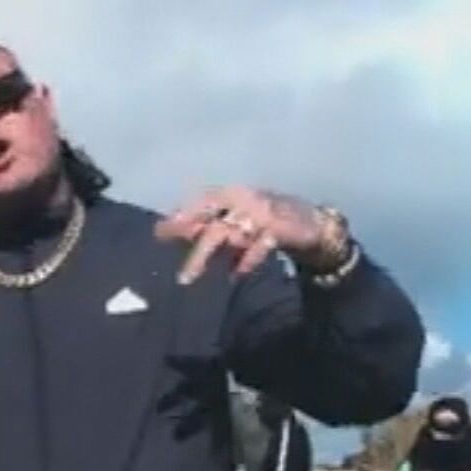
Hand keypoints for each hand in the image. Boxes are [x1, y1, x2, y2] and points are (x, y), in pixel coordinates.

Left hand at [154, 186, 344, 283]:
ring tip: (188, 276)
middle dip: (186, 231)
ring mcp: (261, 213)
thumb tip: (173, 231)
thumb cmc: (266, 222)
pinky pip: (257, 247)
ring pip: (228, 233)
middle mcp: (244, 199)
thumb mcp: (236, 221)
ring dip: (206, 255)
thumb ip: (209, 225)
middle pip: (209, 214)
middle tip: (164, 243)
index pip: (201, 202)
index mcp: (232, 194)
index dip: (181, 214)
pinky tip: (233, 276)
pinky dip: (245, 261)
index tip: (158, 231)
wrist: (312, 224)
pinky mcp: (279, 228)